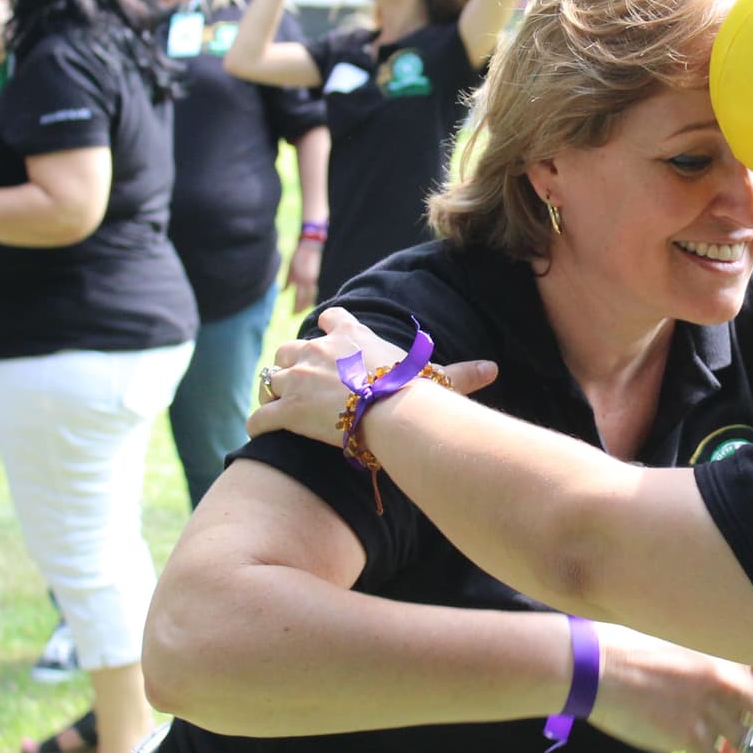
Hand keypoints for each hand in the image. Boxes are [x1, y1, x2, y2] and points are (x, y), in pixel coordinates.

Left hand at [245, 307, 499, 439]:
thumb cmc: (413, 393)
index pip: (331, 319)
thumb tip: (493, 369)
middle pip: (290, 346)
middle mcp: (318, 349)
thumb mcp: (436, 379)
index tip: (327, 339)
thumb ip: (461, 374)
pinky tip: (262, 433)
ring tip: (280, 407)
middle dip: (292, 363)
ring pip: (270, 376)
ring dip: (273, 391)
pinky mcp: (285, 408)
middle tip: (302, 384)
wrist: (389, 414)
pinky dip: (259, 424)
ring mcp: (298, 377)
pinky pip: (260, 415)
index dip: (327, 329)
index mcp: (351, 337)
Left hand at [285, 236, 321, 313]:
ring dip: (306, 303)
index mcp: (301, 279)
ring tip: (302, 310)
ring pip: (311, 295)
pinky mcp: (315, 277)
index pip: (299, 297)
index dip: (296, 307)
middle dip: (301, 307)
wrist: (310, 246)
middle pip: (306, 299)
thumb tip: (283, 292)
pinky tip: (307, 301)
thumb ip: (288, 280)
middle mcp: (308, 281)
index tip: (292, 314)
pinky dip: (310, 296)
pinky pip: (313, 290)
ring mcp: (313, 279)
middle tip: (296, 315)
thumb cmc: (298, 256)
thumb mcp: (290, 268)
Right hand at [586, 623, 752, 752]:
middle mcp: (725, 681)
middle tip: (749, 729)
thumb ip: (711, 654)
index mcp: (725, 651)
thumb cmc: (629, 645)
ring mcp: (707, 711)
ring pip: (747, 745)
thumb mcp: (680, 637)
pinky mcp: (687, 738)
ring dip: (738, 748)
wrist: (595, 666)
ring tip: (722, 745)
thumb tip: (731, 672)